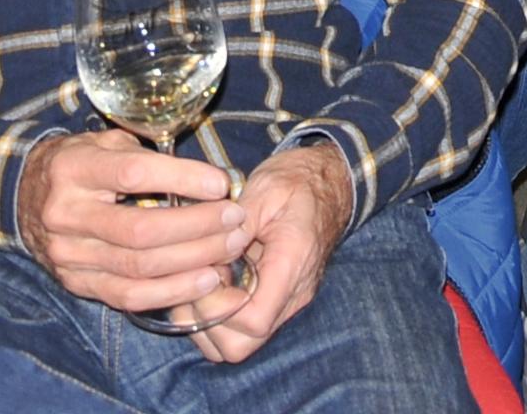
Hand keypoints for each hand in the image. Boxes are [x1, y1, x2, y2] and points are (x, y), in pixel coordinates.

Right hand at [18, 130, 249, 315]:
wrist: (24, 196)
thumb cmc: (80, 163)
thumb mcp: (104, 143)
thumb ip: (146, 154)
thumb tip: (206, 177)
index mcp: (74, 168)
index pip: (134, 174)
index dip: (183, 179)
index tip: (221, 184)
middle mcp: (66, 214)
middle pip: (141, 230)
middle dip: (198, 227)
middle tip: (235, 221)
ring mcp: (68, 254)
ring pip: (138, 268)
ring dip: (192, 262)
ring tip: (230, 251)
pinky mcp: (75, 283)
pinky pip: (127, 296)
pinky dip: (171, 292)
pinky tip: (204, 282)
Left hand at [189, 142, 356, 363]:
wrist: (328, 181)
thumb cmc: (297, 181)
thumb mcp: (265, 190)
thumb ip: (235, 224)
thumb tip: (206, 254)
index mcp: (291, 266)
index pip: (253, 321)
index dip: (217, 308)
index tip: (207, 273)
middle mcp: (290, 296)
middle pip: (241, 346)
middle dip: (206, 322)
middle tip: (198, 280)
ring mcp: (283, 302)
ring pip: (236, 345)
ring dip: (207, 321)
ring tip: (203, 279)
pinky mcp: (273, 300)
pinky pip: (239, 328)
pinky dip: (215, 315)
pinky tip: (212, 279)